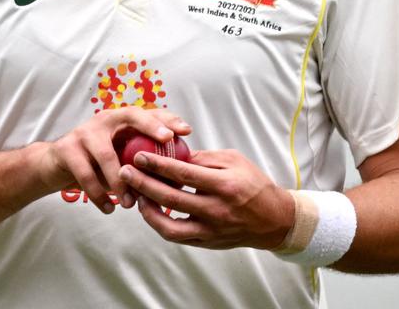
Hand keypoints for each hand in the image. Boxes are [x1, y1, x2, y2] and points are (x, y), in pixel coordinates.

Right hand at [41, 108, 190, 214]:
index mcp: (120, 120)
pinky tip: (108, 209)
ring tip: (130, 203)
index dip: (167, 119)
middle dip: (150, 127)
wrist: (53, 167)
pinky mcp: (67, 149)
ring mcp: (84, 132)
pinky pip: (86, 174)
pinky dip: (98, 194)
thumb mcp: (119, 159)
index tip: (186, 130)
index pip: (148, 113)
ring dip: (120, 182)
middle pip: (130, 116)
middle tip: (166, 141)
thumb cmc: (95, 165)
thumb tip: (175, 180)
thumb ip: (140, 163)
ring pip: (107, 155)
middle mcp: (104, 120)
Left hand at [119, 149, 293, 249]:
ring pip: (168, 225)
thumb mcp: (235, 161)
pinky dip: (159, 224)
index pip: (184, 174)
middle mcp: (216, 210)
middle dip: (143, 184)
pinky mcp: (206, 243)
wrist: (273, 219)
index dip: (158, 165)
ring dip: (147, 209)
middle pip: (171, 198)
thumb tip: (174, 155)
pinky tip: (150, 210)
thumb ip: (204, 158)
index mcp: (224, 185)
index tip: (139, 156)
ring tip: (135, 194)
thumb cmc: (254, 185)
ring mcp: (210, 230)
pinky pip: (176, 236)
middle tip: (125, 172)